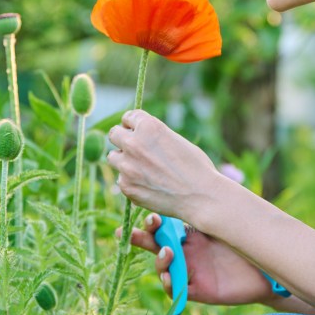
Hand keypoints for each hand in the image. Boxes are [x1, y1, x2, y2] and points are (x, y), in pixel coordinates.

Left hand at [106, 109, 221, 227]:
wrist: (201, 196)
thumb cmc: (196, 167)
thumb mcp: (175, 140)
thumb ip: (153, 136)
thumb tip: (139, 136)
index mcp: (149, 126)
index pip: (128, 117)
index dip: (134, 124)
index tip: (137, 131)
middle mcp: (134, 143)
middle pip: (114, 134)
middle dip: (123, 139)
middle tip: (134, 148)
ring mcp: (127, 166)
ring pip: (113, 157)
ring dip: (123, 160)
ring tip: (141, 168)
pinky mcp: (126, 186)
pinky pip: (121, 179)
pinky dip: (130, 180)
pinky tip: (148, 184)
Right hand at [116, 214, 277, 306]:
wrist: (266, 270)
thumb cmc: (247, 244)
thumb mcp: (225, 225)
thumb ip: (209, 210)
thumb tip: (195, 183)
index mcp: (190, 234)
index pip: (164, 227)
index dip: (151, 223)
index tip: (149, 216)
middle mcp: (185, 253)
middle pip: (155, 246)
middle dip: (141, 239)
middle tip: (133, 234)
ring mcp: (189, 272)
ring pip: (162, 268)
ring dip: (159, 260)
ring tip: (168, 252)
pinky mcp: (196, 290)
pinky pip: (176, 290)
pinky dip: (169, 284)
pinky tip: (169, 277)